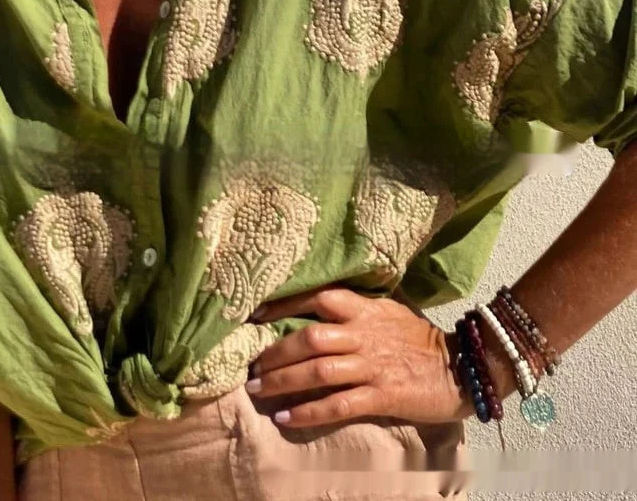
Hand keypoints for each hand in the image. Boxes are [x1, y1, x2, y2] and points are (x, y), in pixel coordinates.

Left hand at [247, 286, 473, 427]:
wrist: (463, 366)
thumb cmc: (419, 339)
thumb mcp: (387, 312)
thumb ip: (355, 309)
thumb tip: (316, 307)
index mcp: (365, 310)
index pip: (320, 297)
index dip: (285, 304)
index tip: (256, 314)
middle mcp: (364, 334)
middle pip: (310, 337)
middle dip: (275, 351)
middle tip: (251, 365)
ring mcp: (373, 365)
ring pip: (319, 370)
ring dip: (283, 380)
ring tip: (257, 389)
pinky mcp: (383, 395)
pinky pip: (338, 404)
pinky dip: (309, 411)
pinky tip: (286, 417)